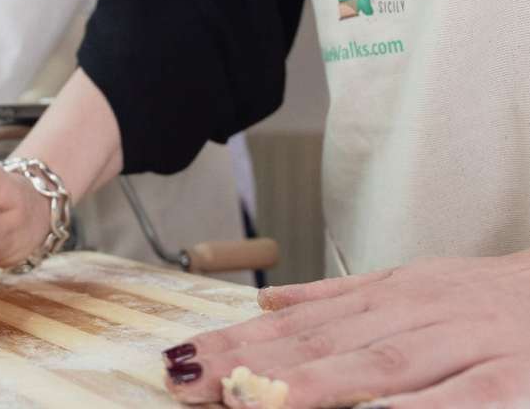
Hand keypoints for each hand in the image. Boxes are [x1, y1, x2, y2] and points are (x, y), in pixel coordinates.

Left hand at [163, 252, 529, 407]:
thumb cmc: (488, 295)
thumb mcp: (411, 282)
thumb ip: (339, 297)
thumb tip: (269, 300)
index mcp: (387, 294)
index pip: (295, 322)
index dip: (236, 342)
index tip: (182, 359)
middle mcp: (415, 313)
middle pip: (321, 343)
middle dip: (249, 364)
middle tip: (190, 382)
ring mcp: (462, 343)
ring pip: (379, 364)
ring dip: (312, 383)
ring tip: (251, 399)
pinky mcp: (511, 377)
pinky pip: (461, 396)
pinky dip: (417, 407)